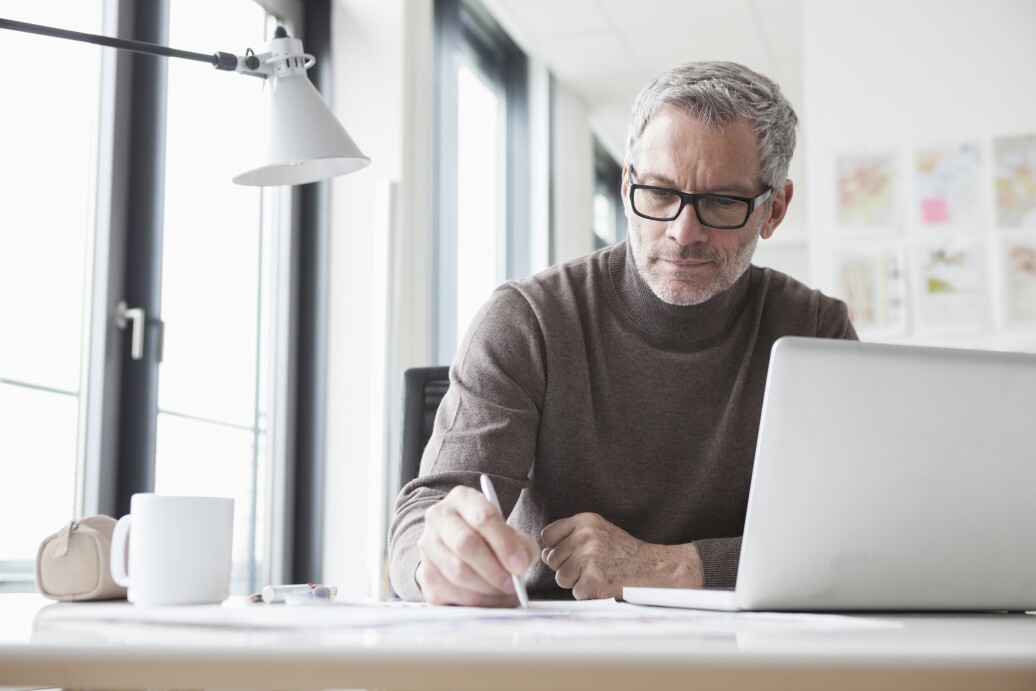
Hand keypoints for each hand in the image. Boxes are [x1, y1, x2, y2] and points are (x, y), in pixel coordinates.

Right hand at [416, 485, 538, 606]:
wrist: (458, 547)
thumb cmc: (490, 538)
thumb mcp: (510, 533)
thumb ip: (522, 547)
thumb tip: (520, 566)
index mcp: (462, 499)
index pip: (484, 518)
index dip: (504, 544)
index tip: (520, 565)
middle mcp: (439, 517)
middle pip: (466, 544)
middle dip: (494, 569)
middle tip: (513, 584)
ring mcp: (427, 545)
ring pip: (458, 572)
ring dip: (487, 589)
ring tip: (507, 594)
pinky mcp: (424, 573)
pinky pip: (451, 592)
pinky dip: (476, 601)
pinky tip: (491, 599)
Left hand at [540, 513, 702, 599]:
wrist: (657, 568)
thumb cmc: (627, 553)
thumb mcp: (601, 534)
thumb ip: (572, 539)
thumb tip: (543, 554)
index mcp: (586, 520)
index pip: (548, 535)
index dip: (556, 549)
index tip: (571, 554)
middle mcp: (585, 535)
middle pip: (552, 560)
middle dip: (568, 568)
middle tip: (594, 567)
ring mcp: (589, 557)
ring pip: (561, 578)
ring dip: (578, 583)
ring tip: (601, 576)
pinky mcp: (593, 579)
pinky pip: (576, 593)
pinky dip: (590, 595)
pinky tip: (607, 585)